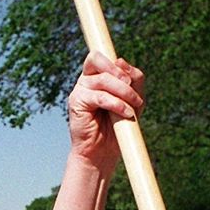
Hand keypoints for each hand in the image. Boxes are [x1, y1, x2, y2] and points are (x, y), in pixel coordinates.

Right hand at [67, 52, 143, 172]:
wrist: (102, 153)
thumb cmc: (118, 126)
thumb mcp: (133, 100)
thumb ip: (133, 80)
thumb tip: (121, 61)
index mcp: (96, 76)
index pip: (100, 56)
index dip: (114, 62)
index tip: (129, 78)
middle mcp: (85, 80)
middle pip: (96, 59)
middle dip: (117, 71)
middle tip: (130, 85)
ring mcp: (79, 90)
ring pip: (102, 79)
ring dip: (123, 92)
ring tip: (133, 107)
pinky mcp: (76, 102)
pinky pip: (99, 96)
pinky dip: (116, 104)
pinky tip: (126, 113)